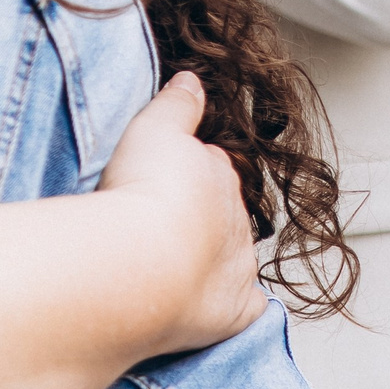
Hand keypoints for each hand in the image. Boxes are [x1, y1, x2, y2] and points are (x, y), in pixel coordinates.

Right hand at [98, 73, 265, 354]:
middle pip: (224, 212)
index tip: (165, 177)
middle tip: (159, 221)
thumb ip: (176, 103)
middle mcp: (236, 219)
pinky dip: (234, 304)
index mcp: (218, 174)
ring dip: (212, 257)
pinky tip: (210, 302)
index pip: (212, 166)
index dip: (189, 170)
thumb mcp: (152, 129)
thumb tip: (192, 79)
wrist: (144, 264)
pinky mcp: (234, 310)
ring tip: (172, 262)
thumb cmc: (145, 193)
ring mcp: (238, 266)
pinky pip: (245, 306)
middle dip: (201, 215)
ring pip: (234, 256)